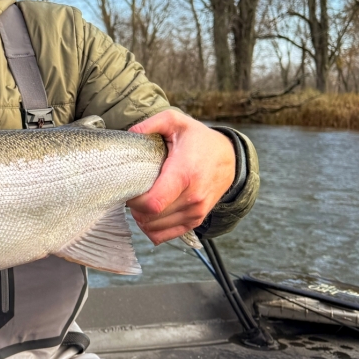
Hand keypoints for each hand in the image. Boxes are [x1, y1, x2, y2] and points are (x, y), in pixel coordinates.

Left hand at [126, 110, 234, 244]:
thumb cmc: (199, 140)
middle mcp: (192, 198)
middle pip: (151, 218)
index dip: (134, 201)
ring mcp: (195, 212)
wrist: (229, 157)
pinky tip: (150, 214)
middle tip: (134, 192)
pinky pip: (166, 235)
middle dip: (135, 208)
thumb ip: (150, 124)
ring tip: (142, 200)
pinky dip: (153, 229)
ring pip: (156, 229)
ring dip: (142, 218)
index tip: (129, 189)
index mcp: (184, 174)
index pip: (152, 204)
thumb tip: (131, 134)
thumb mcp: (176, 122)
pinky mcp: (196, 220)